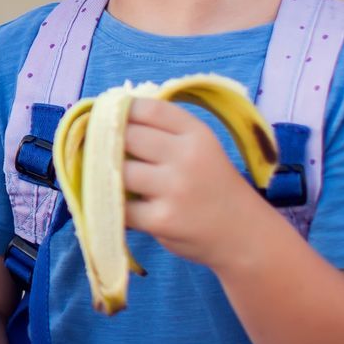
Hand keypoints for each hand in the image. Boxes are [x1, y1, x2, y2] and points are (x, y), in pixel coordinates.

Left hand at [122, 96, 269, 268]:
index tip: (106, 118)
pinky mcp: (163, 220)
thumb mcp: (200, 148)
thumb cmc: (211, 186)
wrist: (243, 234)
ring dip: (109, 175)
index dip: (120, 110)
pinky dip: (114, 206)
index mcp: (196, 133)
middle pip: (126, 136)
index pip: (147, 109)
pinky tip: (118, 206)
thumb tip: (108, 117)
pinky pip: (121, 206)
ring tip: (111, 180)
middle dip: (107, 143)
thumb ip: (163, 132)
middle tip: (99, 152)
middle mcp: (188, 156)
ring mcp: (175, 189)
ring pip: (119, 170)